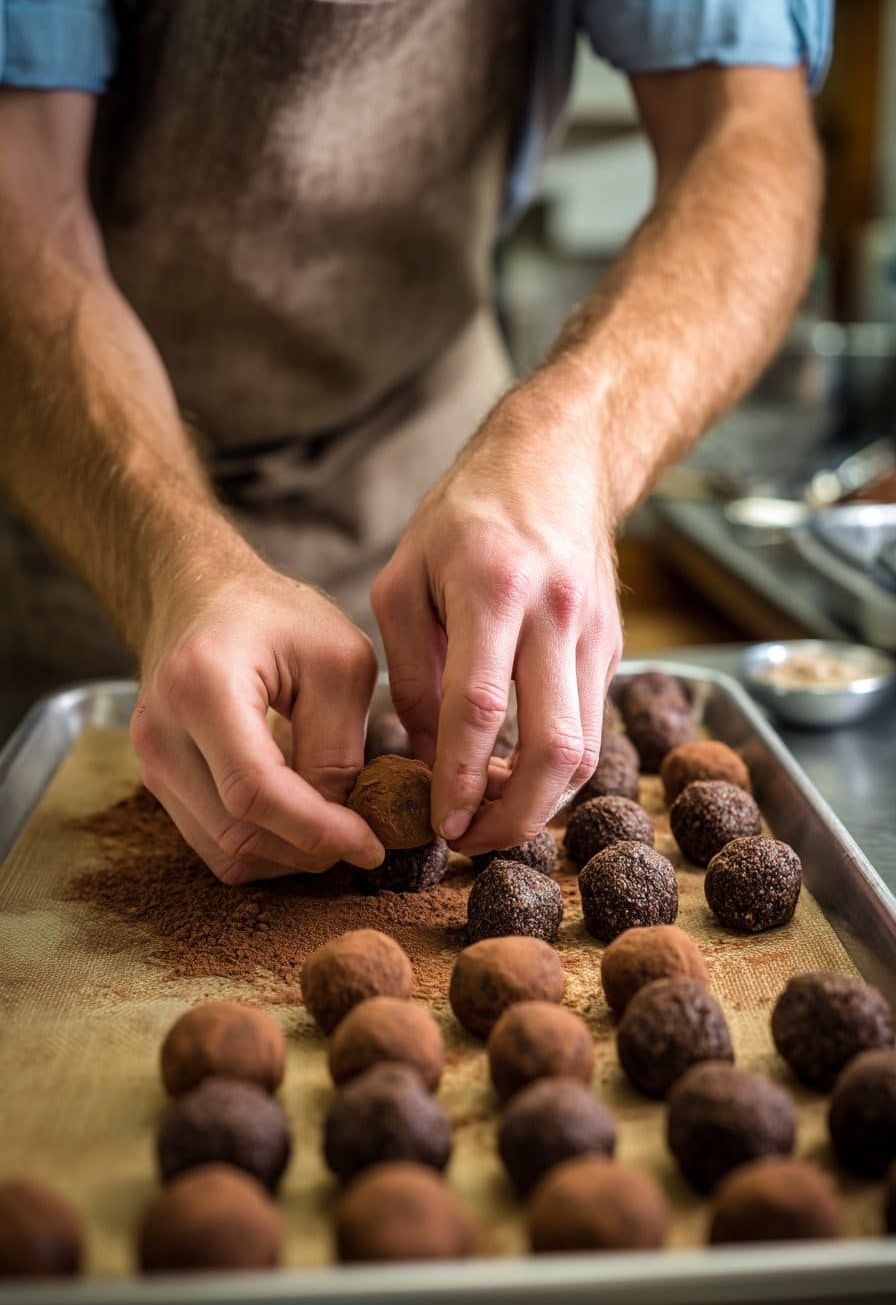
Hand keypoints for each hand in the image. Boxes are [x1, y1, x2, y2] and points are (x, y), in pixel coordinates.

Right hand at [131, 562, 384, 883]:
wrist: (204, 594)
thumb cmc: (277, 616)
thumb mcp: (339, 661)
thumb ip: (340, 745)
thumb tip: (340, 823)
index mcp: (202, 686)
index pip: (255, 791)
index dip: (317, 831)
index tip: (371, 844)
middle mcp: (160, 731)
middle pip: (237, 832)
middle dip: (309, 849)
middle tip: (364, 838)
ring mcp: (150, 760)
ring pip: (223, 850)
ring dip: (287, 855)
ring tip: (336, 827)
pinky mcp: (157, 779)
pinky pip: (211, 841)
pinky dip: (262, 846)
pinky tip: (300, 820)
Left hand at [372, 371, 622, 852]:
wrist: (556, 462)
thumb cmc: (465, 516)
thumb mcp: (405, 577)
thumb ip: (411, 668)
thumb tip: (427, 753)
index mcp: (493, 586)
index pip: (479, 707)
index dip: (458, 777)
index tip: (437, 822)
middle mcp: (555, 612)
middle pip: (553, 745)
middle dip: (515, 815)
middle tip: (471, 842)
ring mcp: (594, 632)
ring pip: (586, 748)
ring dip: (541, 802)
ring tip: (491, 818)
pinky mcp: (613, 645)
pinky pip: (592, 725)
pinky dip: (556, 767)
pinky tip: (515, 775)